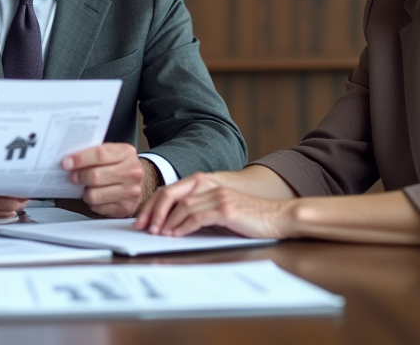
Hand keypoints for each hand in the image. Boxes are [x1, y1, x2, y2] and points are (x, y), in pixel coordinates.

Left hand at [61, 143, 151, 217]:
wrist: (142, 181)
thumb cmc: (121, 165)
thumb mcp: (112, 152)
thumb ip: (94, 153)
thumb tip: (70, 160)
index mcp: (126, 153)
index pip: (99, 155)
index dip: (80, 159)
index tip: (66, 163)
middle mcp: (132, 173)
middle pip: (95, 176)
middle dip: (79, 177)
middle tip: (72, 177)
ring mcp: (130, 192)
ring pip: (94, 195)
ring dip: (85, 192)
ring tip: (87, 187)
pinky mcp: (125, 208)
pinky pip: (98, 208)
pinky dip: (93, 203)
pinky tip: (97, 196)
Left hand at [134, 171, 296, 238]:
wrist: (278, 217)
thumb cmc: (250, 217)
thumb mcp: (221, 211)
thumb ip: (200, 211)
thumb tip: (173, 224)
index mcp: (206, 184)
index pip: (171, 190)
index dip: (153, 204)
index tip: (141, 219)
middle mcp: (210, 186)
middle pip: (172, 194)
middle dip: (153, 211)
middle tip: (142, 226)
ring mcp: (218, 197)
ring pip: (183, 206)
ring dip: (166, 221)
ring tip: (156, 233)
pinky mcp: (226, 210)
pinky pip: (198, 217)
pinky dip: (182, 226)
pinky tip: (175, 235)